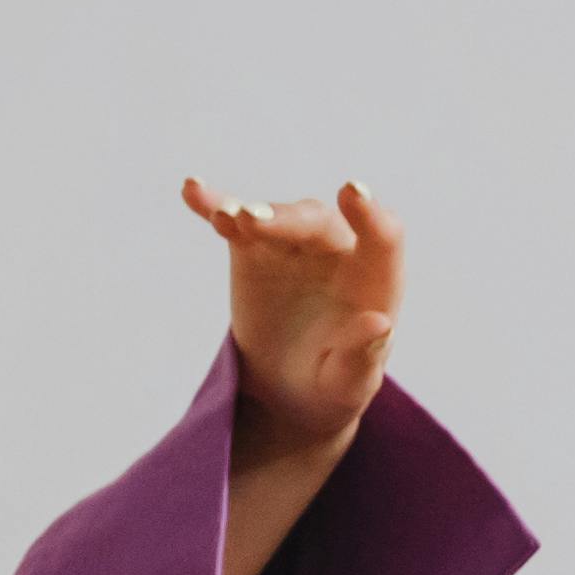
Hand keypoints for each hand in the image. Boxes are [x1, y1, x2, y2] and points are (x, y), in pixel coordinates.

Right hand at [183, 177, 401, 464]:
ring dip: (249, 214)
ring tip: (226, 218)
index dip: (369, 214)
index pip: (382, 236)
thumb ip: (362, 356)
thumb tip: (378, 324)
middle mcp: (337, 250)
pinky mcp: (254, 249)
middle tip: (251, 221)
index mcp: (374, 279)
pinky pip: (235, 222)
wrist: (290, 385)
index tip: (351, 191)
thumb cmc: (333, 383)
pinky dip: (215, 205)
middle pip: (316, 222)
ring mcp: (294, 244)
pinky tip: (192, 189)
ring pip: (276, 218)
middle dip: (286, 220)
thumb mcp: (349, 383)